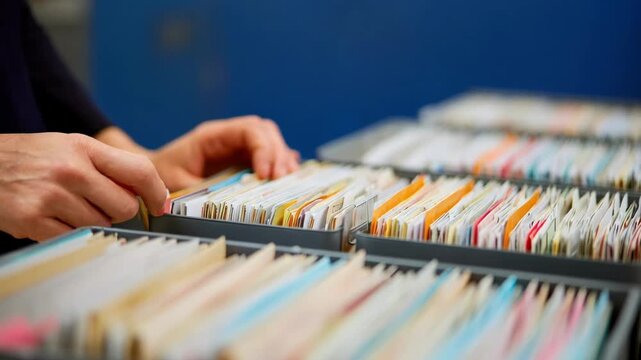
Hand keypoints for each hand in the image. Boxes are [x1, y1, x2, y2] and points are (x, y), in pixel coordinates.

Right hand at [0, 133, 166, 240]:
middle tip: (101, 205)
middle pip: (125, 206)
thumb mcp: (71, 147)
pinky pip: (75, 238)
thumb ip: (107, 166)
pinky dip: (72, 234)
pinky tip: (55, 219)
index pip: (139, 170)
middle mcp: (71, 170)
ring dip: (94, 223)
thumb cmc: (33, 157)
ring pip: (102, 225)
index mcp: (84, 148)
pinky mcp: (33, 221)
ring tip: (69, 208)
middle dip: (120, 211)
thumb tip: (147, 193)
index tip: (160, 205)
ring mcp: (52, 197)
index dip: (156, 192)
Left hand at [150, 115, 299, 190]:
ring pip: (270, 141)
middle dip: (277, 153)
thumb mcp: (177, 184)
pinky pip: (266, 155)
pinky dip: (279, 164)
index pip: (248, 129)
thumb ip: (202, 191)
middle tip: (280, 178)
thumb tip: (229, 201)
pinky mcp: (240, 159)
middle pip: (265, 131)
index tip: (265, 174)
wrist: (149, 174)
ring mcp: (236, 147)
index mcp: (212, 136)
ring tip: (287, 179)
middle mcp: (228, 137)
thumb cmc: (162, 175)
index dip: (263, 149)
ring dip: (282, 158)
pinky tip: (287, 176)